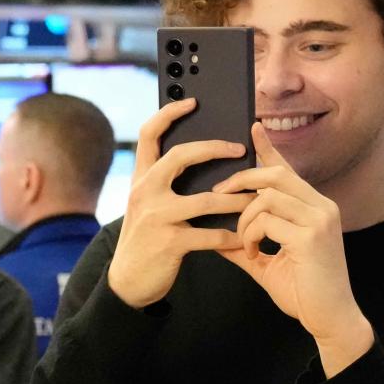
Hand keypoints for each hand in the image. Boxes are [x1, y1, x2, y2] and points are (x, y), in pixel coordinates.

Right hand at [108, 98, 252, 307]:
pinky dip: (230, 237)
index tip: (192, 101)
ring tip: (254, 201)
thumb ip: (165, 184)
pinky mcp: (170, 242)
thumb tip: (203, 161)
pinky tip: (243, 239)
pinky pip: (210, 234)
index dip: (169, 113)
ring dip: (236, 200)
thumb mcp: (146, 206)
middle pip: (181, 155)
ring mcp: (156, 217)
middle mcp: (145, 192)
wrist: (128, 281)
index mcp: (141, 179)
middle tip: (240, 149)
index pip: (150, 135)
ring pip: (205, 199)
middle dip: (215, 148)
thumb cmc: (146, 239)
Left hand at [212, 123, 373, 374]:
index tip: (251, 126)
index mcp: (313, 207)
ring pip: (266, 196)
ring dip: (245, 218)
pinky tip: (253, 254)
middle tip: (217, 196)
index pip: (287, 168)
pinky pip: (268, 221)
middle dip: (240, 181)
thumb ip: (244, 244)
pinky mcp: (313, 236)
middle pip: (274, 174)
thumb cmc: (302, 291)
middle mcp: (321, 206)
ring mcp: (320, 218)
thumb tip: (216, 234)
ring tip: (244, 242)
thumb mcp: (266, 262)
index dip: (268, 147)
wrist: (328, 318)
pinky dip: (251, 235)